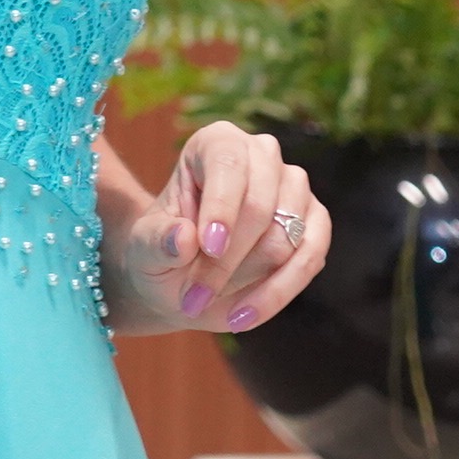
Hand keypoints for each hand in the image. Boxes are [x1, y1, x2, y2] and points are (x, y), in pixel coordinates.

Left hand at [105, 124, 327, 336]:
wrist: (183, 278)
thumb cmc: (162, 252)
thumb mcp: (143, 249)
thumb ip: (157, 241)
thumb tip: (183, 238)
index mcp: (216, 143)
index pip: (228, 163)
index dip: (222, 207)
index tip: (209, 248)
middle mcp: (262, 155)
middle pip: (260, 205)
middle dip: (227, 260)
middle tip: (191, 298)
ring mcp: (295, 187)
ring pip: (285, 237)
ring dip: (248, 280)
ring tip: (208, 306)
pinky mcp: (316, 223)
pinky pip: (310, 258)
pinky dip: (277, 292)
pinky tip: (243, 315)